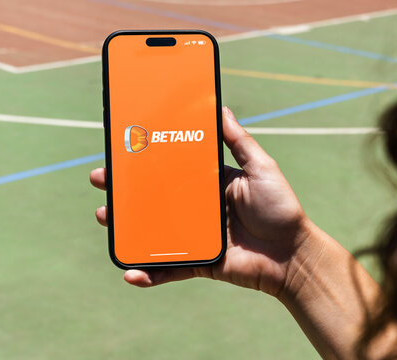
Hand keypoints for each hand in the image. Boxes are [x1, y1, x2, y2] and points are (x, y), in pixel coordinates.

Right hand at [90, 107, 309, 297]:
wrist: (294, 254)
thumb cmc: (281, 208)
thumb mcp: (260, 167)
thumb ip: (239, 141)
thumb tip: (220, 108)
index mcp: (208, 184)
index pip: (171, 169)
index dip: (147, 161)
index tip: (123, 149)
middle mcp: (197, 208)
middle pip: (154, 198)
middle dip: (125, 190)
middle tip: (102, 180)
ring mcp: (195, 236)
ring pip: (153, 231)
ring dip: (126, 227)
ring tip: (105, 216)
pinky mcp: (199, 262)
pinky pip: (168, 269)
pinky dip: (148, 273)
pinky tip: (129, 272)